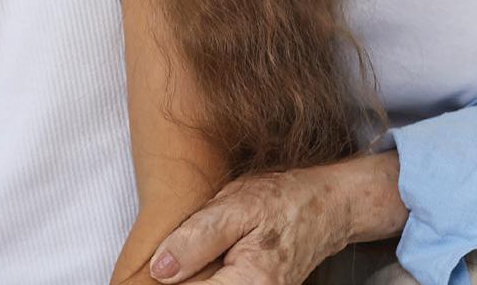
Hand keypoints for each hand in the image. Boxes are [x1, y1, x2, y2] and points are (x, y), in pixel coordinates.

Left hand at [148, 154, 405, 284]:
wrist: (329, 206)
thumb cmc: (283, 199)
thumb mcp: (235, 206)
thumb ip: (195, 240)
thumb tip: (158, 272)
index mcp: (250, 283)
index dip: (165, 283)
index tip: (148, 272)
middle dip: (179, 281)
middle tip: (167, 261)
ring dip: (192, 280)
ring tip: (181, 261)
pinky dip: (206, 278)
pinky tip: (198, 267)